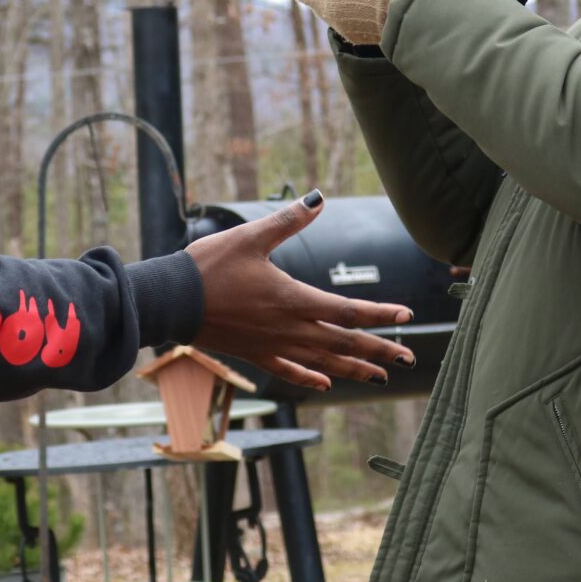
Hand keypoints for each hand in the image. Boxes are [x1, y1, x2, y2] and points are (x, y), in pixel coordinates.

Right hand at [187, 189, 415, 391]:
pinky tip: (326, 383)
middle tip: (409, 358)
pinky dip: (311, 377)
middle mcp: (288, 329)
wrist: (171, 301)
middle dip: (379, 350)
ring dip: (354, 368)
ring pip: (323, 362)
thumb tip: (319, 197)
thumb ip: (289, 220)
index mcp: (292, 299)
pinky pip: (289, 371)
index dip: (379, 314)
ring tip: (380, 375)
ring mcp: (271, 346)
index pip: (347, 310)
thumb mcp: (251, 236)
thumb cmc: (209, 265)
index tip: (406, 316)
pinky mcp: (254, 355)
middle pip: (343, 342)